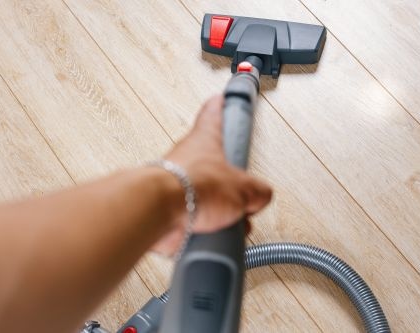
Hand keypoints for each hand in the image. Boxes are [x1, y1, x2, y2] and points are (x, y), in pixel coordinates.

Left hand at [151, 95, 272, 254]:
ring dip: (220, 209)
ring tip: (232, 219)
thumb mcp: (244, 188)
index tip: (222, 98)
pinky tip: (216, 234)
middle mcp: (188, 158)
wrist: (158, 212)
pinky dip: (207, 228)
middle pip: (212, 161)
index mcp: (205, 140)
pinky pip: (194, 217)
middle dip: (230, 179)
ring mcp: (177, 184)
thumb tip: (260, 197)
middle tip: (241, 187)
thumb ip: (258, 192)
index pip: (213, 113)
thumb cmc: (190, 186)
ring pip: (204, 193)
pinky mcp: (170, 208)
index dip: (220, 105)